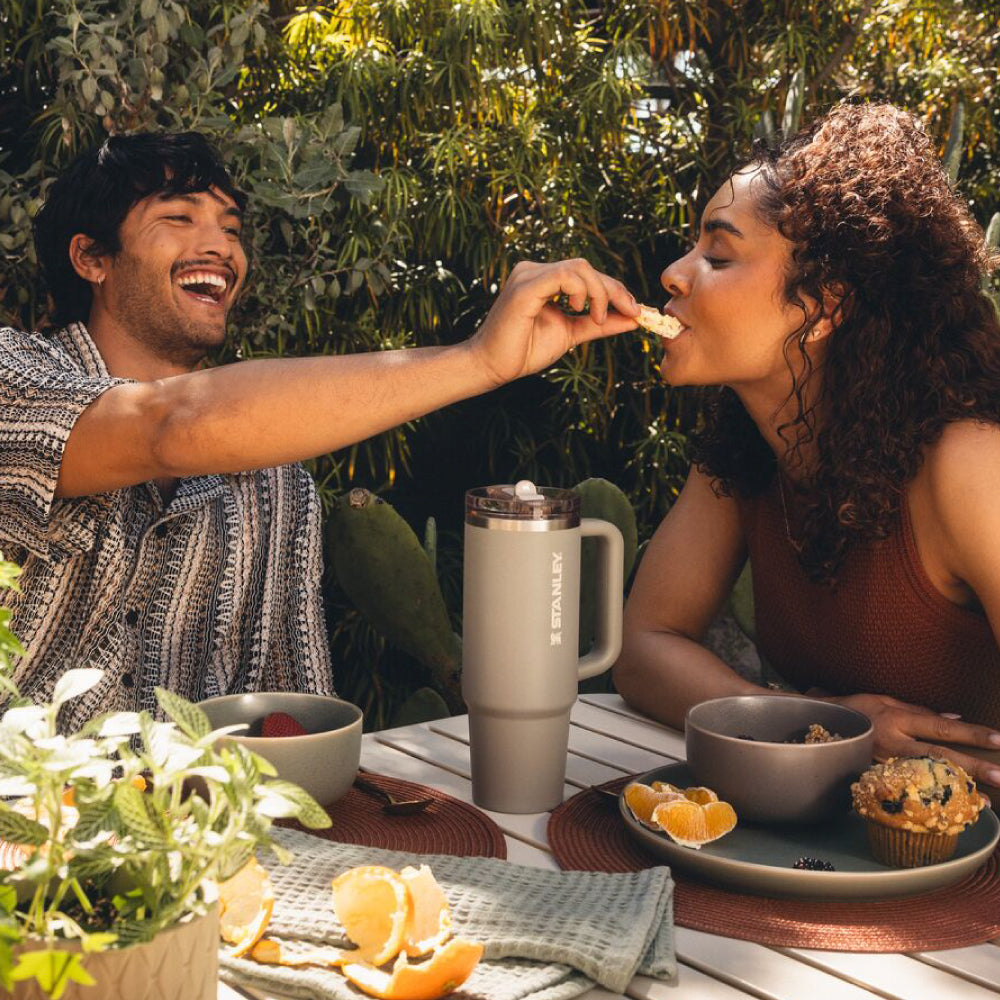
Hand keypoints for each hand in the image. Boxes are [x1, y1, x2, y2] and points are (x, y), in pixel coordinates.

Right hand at [468, 259, 639, 385]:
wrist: (493, 366)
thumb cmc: (524, 350)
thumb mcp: (571, 333)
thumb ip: (599, 324)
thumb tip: (633, 319)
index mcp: (543, 279)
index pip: (586, 275)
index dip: (615, 290)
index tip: (635, 311)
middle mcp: (534, 271)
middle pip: (586, 267)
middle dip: (614, 290)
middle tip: (631, 312)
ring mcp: (528, 275)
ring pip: (579, 268)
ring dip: (599, 292)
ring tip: (596, 317)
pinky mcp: (525, 286)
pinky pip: (564, 276)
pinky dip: (582, 291)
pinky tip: (582, 310)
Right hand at [827, 692, 999, 789]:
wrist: (818, 724)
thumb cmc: (854, 709)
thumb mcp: (885, 700)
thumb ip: (920, 710)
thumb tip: (955, 718)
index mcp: (897, 718)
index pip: (940, 726)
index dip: (970, 733)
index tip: (998, 739)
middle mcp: (893, 742)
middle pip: (938, 755)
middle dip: (973, 766)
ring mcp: (884, 762)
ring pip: (925, 777)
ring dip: (957, 789)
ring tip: (984, 801)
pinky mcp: (876, 777)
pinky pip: (907, 788)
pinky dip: (930, 798)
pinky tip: (949, 807)